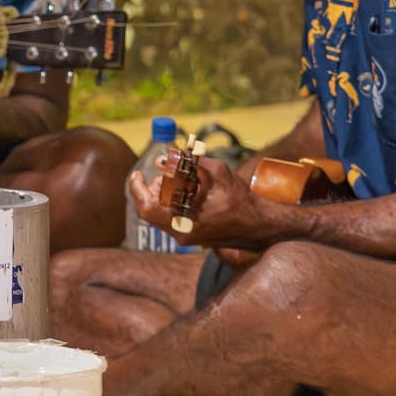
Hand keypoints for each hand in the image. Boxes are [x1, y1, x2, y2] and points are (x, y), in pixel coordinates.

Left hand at [127, 154, 280, 251]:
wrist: (259, 225)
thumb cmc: (240, 199)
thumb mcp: (216, 173)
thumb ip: (188, 164)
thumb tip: (163, 159)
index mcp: (184, 222)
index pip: (146, 209)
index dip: (137, 190)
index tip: (136, 174)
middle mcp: (180, 233)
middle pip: (151, 209)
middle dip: (154, 188)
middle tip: (166, 173)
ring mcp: (185, 236)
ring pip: (160, 214)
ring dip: (164, 194)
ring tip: (182, 179)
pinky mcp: (190, 235)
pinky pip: (172, 217)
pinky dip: (174, 201)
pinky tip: (189, 190)